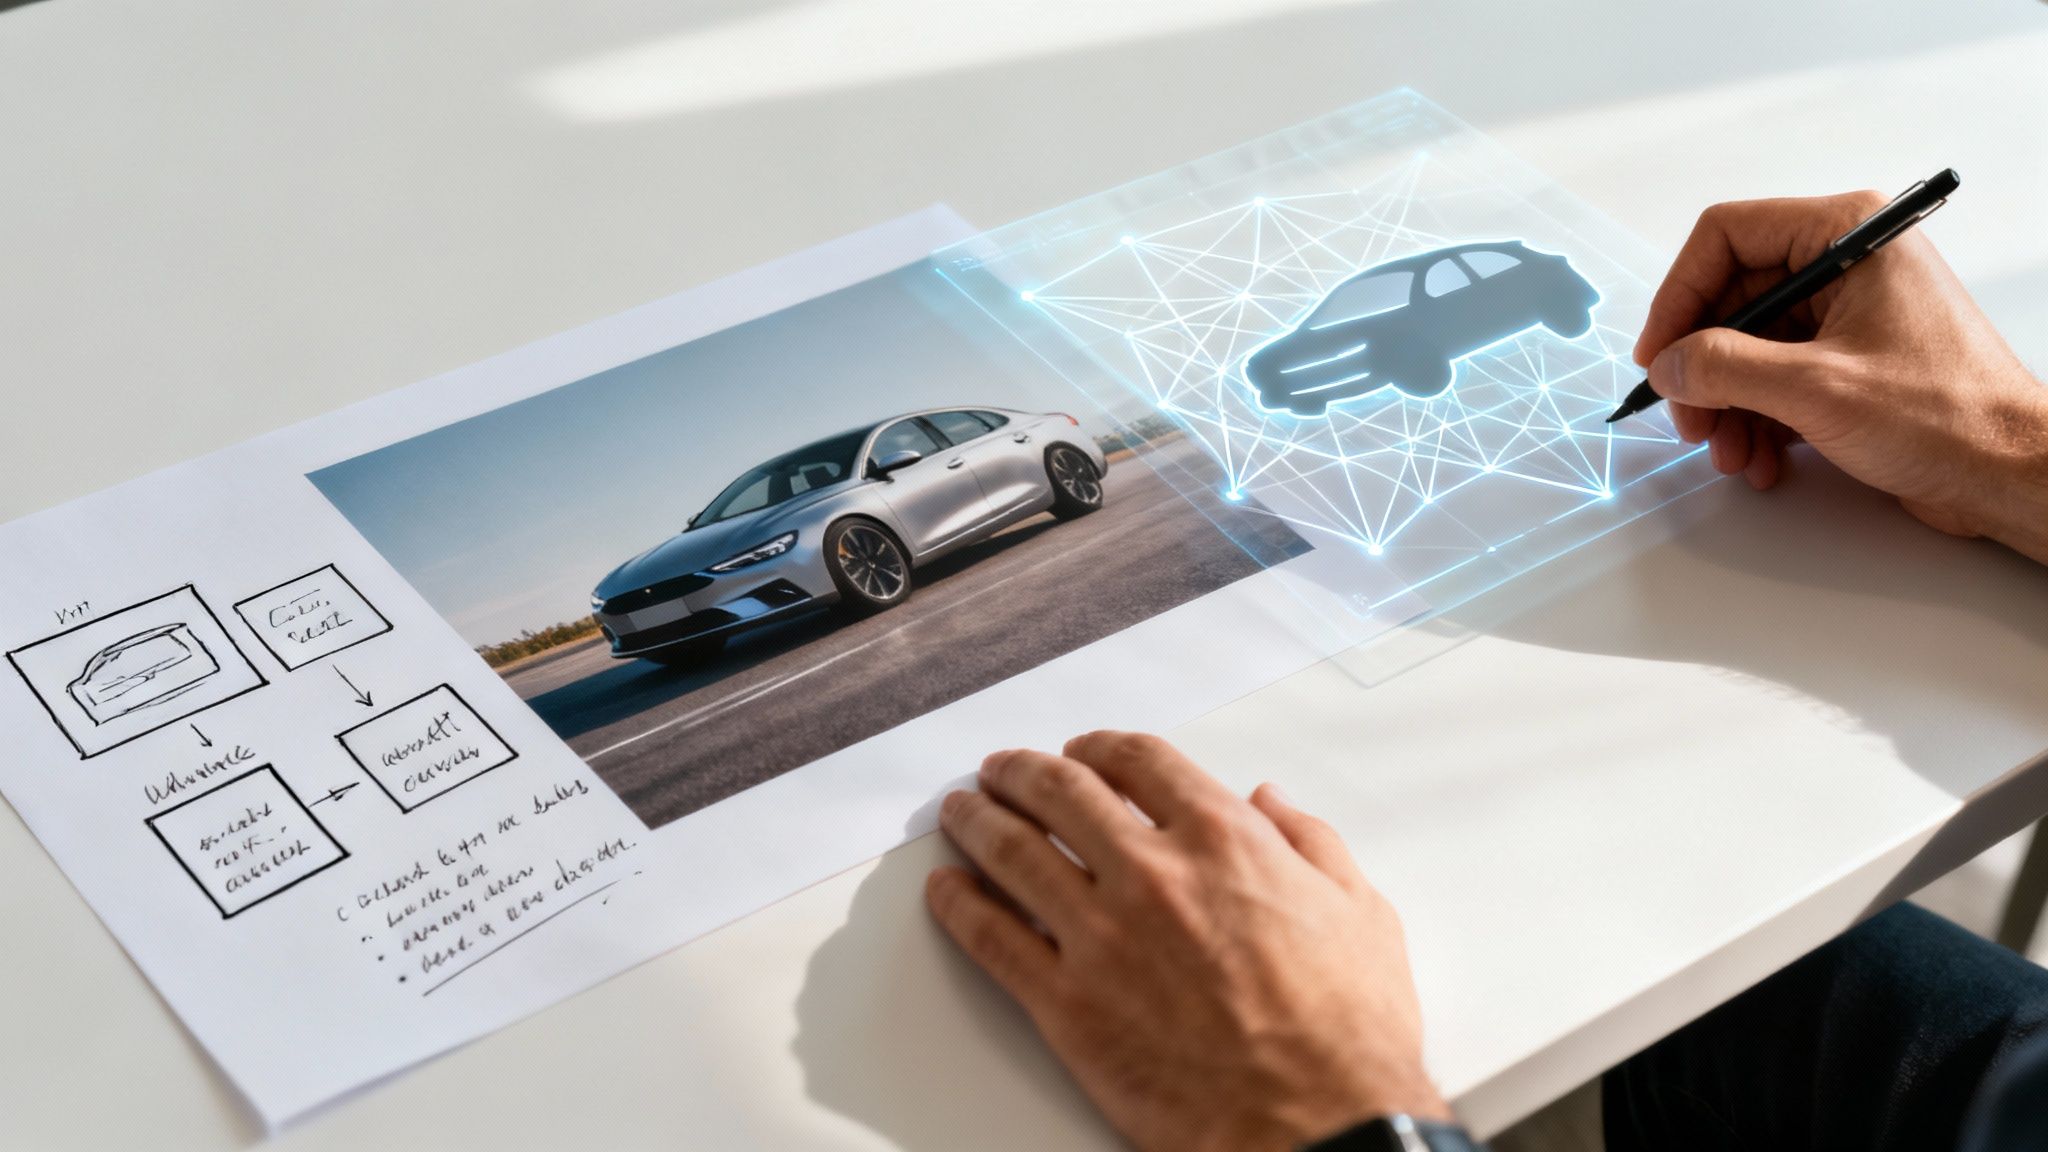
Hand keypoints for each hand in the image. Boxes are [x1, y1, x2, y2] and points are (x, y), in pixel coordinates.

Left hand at [925, 731, 1446, 1151]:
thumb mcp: (1360, 911)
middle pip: (1061, 793)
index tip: (1082, 751)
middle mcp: (1152, 874)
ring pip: (1013, 854)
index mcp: (1223, 840)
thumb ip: (1311, 842)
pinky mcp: (1068, 1005)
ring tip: (961, 811)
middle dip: (1022, 773)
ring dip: (978, 821)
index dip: (1099, 748)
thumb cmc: (1346, 1033)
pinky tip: (946, 891)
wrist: (1316, 1124)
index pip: (1139, 761)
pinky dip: (958, 907)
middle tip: (1002, 770)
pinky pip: (992, 940)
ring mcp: (1101, 938)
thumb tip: (1273, 802)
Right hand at [1638, 191, 2047, 564]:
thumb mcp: (1815, 389)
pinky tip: (1762, 460)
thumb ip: (1725, 368)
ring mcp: (1849, 311)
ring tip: (1731, 453)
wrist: (2011, 472)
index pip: (1727, 237)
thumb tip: (1670, 364)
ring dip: (1727, 405)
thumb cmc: (1947, 416)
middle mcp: (1847, 262)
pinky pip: (1776, 376)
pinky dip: (1757, 419)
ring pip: (1748, 346)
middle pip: (1732, 300)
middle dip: (1704, 368)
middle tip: (1691, 420)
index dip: (1679, 296)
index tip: (1659, 354)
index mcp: (1848, 235)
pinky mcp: (1851, 358)